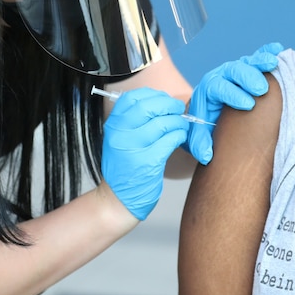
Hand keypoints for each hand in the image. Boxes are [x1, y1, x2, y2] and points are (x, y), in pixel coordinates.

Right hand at [101, 88, 188, 219]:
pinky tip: (180, 138)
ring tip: (181, 126)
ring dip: (178, 122)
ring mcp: (132, 148)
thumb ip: (135, 120)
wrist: (117, 200)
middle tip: (179, 109)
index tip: (164, 100)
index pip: (132, 98)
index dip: (153, 95)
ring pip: (163, 123)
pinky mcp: (148, 163)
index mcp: (113, 125)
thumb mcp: (121, 139)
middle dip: (170, 105)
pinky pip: (170, 140)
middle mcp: (119, 134)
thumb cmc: (125, 167)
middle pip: (149, 107)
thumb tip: (164, 101)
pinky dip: (179, 136)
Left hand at [185, 42, 283, 163]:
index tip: (247, 105)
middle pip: (233, 70)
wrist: (208, 111)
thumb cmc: (205, 122)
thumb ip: (200, 144)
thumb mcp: (198, 134)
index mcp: (209, 89)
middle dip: (247, 78)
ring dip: (260, 61)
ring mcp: (236, 70)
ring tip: (273, 64)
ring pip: (247, 62)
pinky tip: (278, 49)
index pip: (218, 87)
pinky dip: (267, 51)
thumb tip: (206, 155)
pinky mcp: (249, 67)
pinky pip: (257, 57)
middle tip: (260, 89)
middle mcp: (222, 76)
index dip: (232, 94)